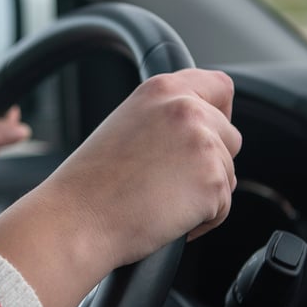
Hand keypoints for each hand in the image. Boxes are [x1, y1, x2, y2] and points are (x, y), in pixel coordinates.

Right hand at [0, 69, 240, 306]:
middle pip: (230, 136)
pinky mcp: (213, 182)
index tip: (208, 133)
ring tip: (159, 202)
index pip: (220, 86)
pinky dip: (202, 219)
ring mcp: (203, 144)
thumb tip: (200, 131)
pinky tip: (166, 219)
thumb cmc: (90, 185)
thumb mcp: (125, 126)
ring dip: (204, 194)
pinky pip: (223, 206)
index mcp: (162, 89)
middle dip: (210, 162)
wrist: (76, 220)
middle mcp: (186, 109)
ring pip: (228, 174)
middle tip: (168, 183)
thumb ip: (165, 118)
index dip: (219, 113)